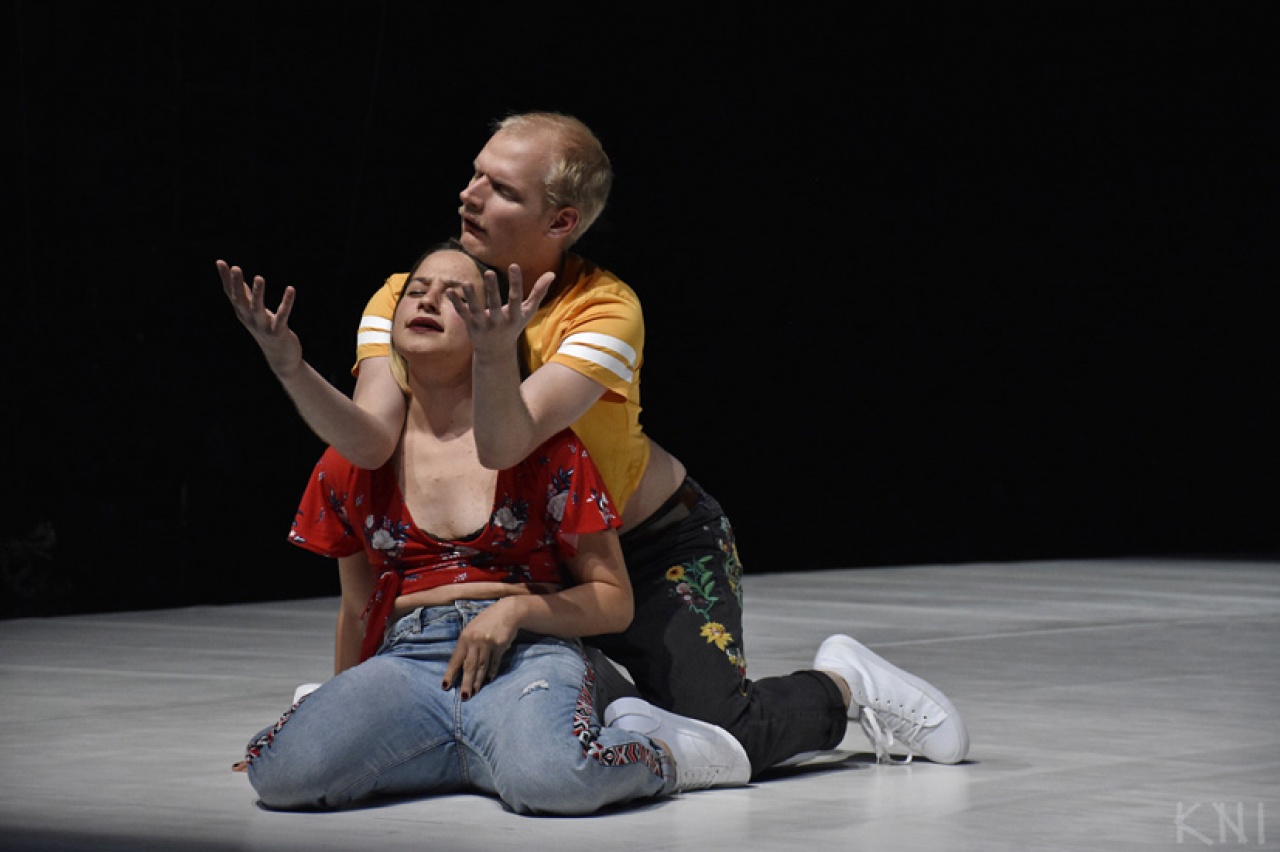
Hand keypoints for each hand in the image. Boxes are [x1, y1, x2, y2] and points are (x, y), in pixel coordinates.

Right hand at [216, 259, 303, 377]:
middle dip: (237, 284)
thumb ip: (244, 293)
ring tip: (259, 278)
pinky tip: (291, 289)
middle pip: (240, 301)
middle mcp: (249, 319)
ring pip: (258, 308)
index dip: (225, 279)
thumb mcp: (252, 311)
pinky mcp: (278, 331)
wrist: (280, 357)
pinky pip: (282, 316)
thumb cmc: (265, 329)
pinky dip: (286, 303)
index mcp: (242, 313)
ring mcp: (263, 326)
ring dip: (258, 293)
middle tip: (236, 268)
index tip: (220, 261)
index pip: (231, 294)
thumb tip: (233, 273)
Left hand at [442, 599, 519, 699]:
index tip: (445, 686)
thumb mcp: (472, 630)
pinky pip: (494, 662)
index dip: (450, 674)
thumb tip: (461, 666)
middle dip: (466, 683)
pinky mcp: (500, 646)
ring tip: (475, 692)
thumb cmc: (487, 621)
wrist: (507, 611)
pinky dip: (491, 672)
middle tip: (464, 697)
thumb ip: (467, 646)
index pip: (455, 659)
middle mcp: (475, 641)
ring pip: (482, 666)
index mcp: (464, 637)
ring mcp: (488, 643)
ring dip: (478, 681)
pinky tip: (489, 680)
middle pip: (469, 666)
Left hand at [447, 263, 554, 358]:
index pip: (516, 299)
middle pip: (495, 305)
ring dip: (471, 297)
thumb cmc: (513, 326)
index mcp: (514, 317)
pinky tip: (450, 291)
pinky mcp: (471, 326)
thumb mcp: (527, 312)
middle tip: (489, 273)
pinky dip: (456, 303)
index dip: (516, 283)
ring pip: (477, 310)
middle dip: (492, 289)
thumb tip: (552, 273)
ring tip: (466, 283)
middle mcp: (499, 322)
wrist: (496, 353)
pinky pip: (463, 314)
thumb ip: (538, 292)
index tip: (514, 265)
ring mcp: (484, 325)